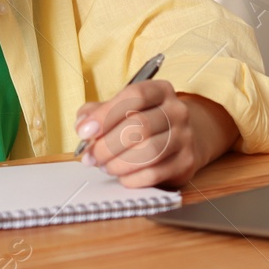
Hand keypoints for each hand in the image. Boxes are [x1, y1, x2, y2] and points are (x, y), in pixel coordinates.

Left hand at [73, 80, 240, 188]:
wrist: (182, 140)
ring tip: (104, 166)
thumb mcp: (122, 109)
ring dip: (118, 163)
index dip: (105, 114)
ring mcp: (185, 137)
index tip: (84, 131)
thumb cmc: (145, 123)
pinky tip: (121, 176)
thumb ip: (98, 112)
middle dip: (107, 145)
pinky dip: (132, 178)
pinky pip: (155, 173)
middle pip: (139, 126)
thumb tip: (82, 124)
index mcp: (160, 91)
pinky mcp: (186, 162)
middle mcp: (177, 111)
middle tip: (91, 156)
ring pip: (148, 151)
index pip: (134, 95)